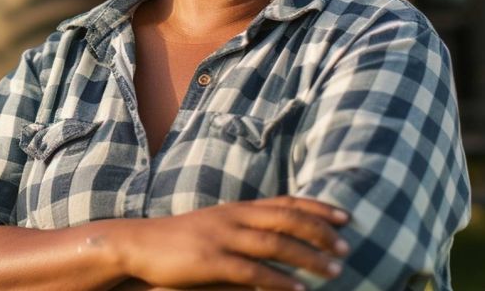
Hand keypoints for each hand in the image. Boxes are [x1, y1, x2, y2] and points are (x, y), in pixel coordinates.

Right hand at [111, 196, 349, 290]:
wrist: (137, 245)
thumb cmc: (178, 241)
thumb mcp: (214, 226)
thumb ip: (244, 230)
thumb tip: (278, 240)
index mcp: (237, 208)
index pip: (286, 202)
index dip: (318, 209)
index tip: (346, 218)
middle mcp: (234, 218)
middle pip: (287, 219)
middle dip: (321, 233)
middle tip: (347, 247)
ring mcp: (222, 238)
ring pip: (276, 244)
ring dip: (309, 257)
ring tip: (334, 270)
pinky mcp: (211, 261)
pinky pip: (253, 272)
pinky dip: (280, 282)